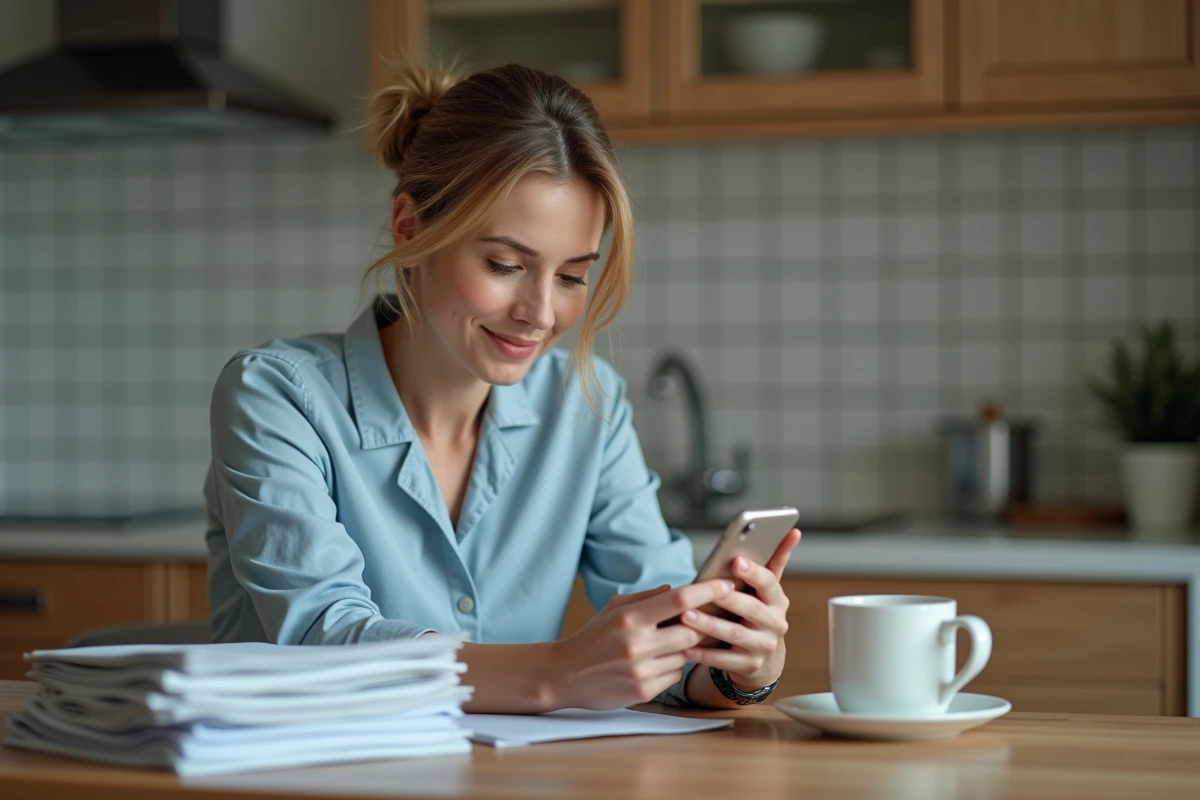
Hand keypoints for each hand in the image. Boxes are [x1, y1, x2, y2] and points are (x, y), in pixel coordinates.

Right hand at [548, 579, 736, 709]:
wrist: (565, 674)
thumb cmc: (592, 637)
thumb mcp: (613, 608)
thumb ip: (646, 598)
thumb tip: (676, 589)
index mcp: (630, 618)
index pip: (680, 600)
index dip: (708, 591)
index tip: (726, 585)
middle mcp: (638, 644)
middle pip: (692, 632)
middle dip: (699, 626)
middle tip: (703, 619)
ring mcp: (642, 670)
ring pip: (686, 656)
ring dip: (684, 649)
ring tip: (666, 643)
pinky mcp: (644, 691)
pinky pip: (674, 676)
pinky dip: (671, 668)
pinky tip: (653, 663)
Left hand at [680, 528, 800, 689]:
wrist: (762, 655)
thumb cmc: (755, 610)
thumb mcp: (765, 589)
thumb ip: (774, 561)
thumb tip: (793, 530)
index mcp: (777, 600)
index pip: (769, 583)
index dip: (754, 573)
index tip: (735, 562)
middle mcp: (775, 624)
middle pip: (751, 610)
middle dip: (728, 600)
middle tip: (705, 591)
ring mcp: (763, 647)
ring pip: (734, 635)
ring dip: (709, 625)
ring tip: (686, 616)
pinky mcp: (749, 666)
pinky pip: (724, 660)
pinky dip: (703, 653)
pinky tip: (685, 646)